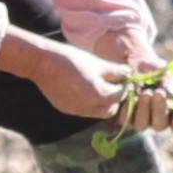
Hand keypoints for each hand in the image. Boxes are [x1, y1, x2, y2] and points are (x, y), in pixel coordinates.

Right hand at [2, 35, 127, 123]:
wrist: (42, 64)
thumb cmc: (71, 59)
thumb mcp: (97, 63)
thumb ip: (115, 71)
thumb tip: (130, 73)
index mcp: (99, 94)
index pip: (120, 95)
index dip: (125, 87)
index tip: (124, 79)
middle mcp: (89, 107)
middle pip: (111, 109)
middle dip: (114, 99)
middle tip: (113, 85)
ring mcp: (76, 111)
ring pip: (97, 112)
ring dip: (102, 103)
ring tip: (98, 87)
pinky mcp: (67, 110)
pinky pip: (84, 111)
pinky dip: (88, 103)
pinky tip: (83, 90)